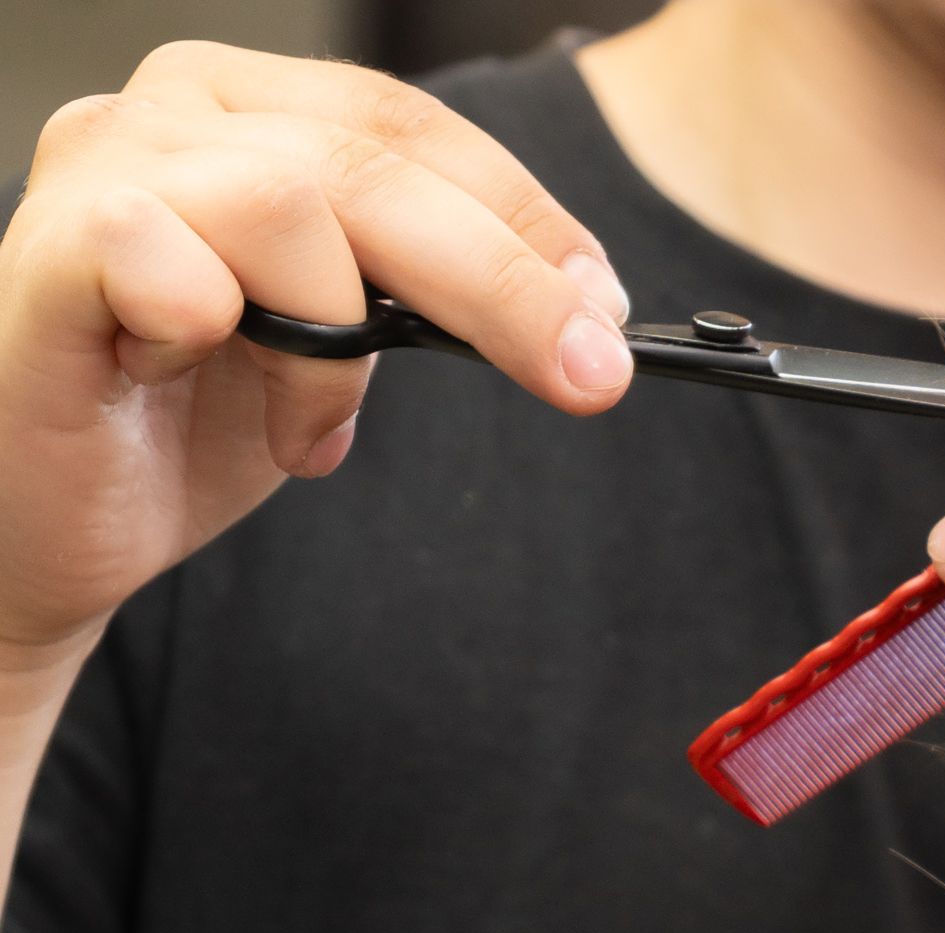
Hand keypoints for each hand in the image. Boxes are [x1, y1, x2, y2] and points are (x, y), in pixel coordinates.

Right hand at [0, 43, 632, 671]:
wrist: (57, 518)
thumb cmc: (185, 421)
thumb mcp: (338, 350)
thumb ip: (420, 303)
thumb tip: (575, 313)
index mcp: (249, 114)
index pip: (411, 128)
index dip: (523, 219)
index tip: (602, 313)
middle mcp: (172, 113)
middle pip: (375, 163)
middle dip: (504, 279)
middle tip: (586, 373)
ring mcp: (102, 171)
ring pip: (287, 200)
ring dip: (337, 338)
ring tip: (311, 429)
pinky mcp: (51, 258)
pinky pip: (159, 251)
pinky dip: (214, 317)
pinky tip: (201, 369)